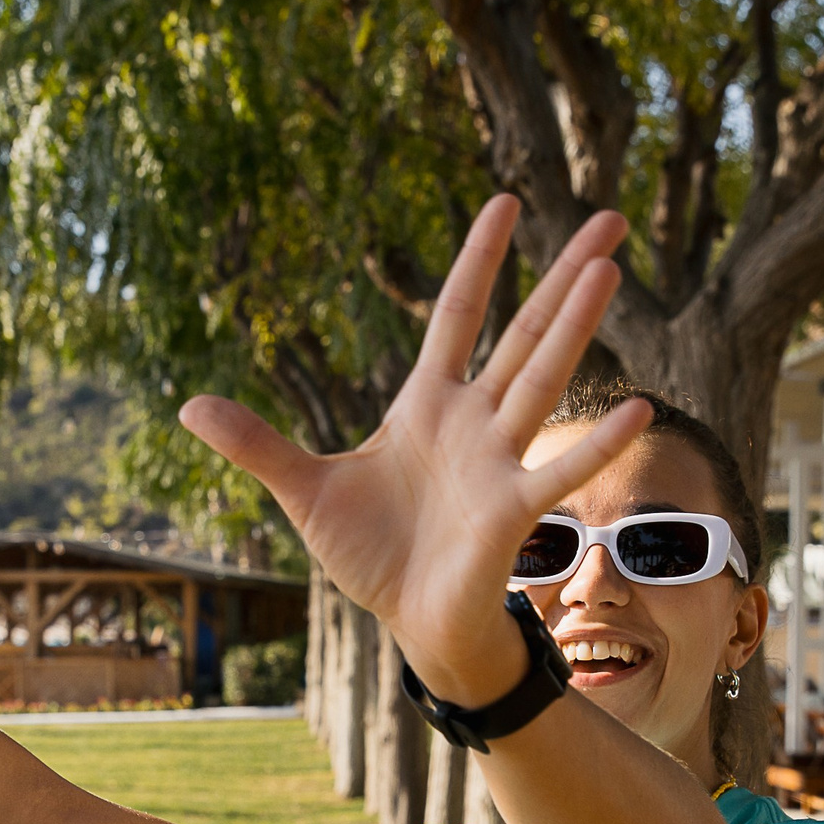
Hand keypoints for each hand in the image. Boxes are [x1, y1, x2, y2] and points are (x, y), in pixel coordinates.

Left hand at [179, 197, 649, 702]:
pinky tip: (635, 409)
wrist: (409, 621)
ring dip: (574, 327)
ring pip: (541, 380)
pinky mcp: (511, 512)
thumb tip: (188, 406)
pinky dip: (594, 445)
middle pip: (523, 334)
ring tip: (609, 270)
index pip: (457, 315)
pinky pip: (558, 472)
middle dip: (562, 279)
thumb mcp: (303, 490)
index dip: (479, 261)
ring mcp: (499, 461)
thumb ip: (256, 445)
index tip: (507, 203)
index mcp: (427, 405)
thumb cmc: (371, 553)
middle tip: (609, 216)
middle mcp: (474, 422)